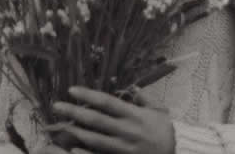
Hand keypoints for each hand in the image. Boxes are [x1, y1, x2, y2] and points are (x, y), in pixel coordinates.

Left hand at [50, 86, 174, 153]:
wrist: (178, 153)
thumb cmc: (166, 132)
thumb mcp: (158, 112)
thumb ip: (143, 99)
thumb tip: (133, 88)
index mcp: (134, 115)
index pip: (107, 102)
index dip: (88, 95)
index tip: (71, 90)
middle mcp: (127, 130)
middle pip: (96, 120)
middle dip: (74, 112)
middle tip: (56, 106)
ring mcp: (123, 148)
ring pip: (95, 140)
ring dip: (76, 132)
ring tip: (61, 125)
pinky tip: (72, 151)